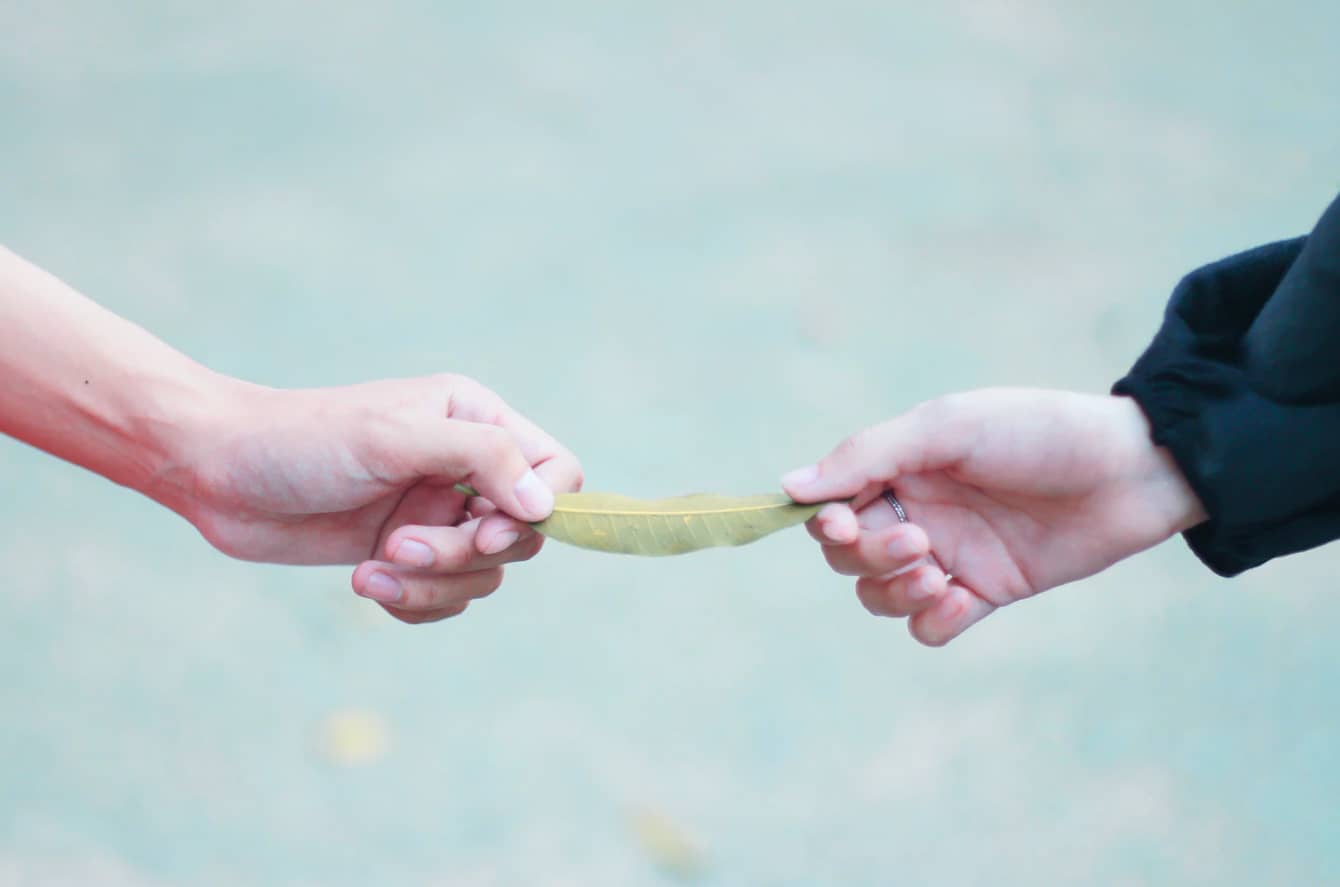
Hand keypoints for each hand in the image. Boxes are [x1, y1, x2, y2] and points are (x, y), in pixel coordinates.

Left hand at [183, 374, 581, 622]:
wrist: (216, 474)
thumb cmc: (302, 441)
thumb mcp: (394, 439)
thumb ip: (482, 458)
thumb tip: (548, 505)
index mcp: (475, 420)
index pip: (557, 471)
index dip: (539, 510)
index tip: (486, 530)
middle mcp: (466, 468)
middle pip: (522, 535)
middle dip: (465, 556)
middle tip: (401, 546)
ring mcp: (436, 515)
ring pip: (482, 576)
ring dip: (431, 584)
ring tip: (372, 569)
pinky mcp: (404, 555)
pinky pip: (445, 599)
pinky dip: (412, 602)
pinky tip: (364, 584)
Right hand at [782, 389, 1205, 645]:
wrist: (1132, 469)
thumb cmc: (1037, 432)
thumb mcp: (946, 429)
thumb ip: (867, 457)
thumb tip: (789, 489)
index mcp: (900, 467)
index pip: (831, 507)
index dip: (825, 524)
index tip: (843, 525)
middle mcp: (916, 511)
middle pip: (849, 558)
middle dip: (872, 556)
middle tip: (921, 541)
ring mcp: (950, 555)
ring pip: (881, 596)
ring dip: (896, 592)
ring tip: (939, 575)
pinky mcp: (986, 591)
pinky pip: (930, 627)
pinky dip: (934, 620)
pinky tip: (963, 599)